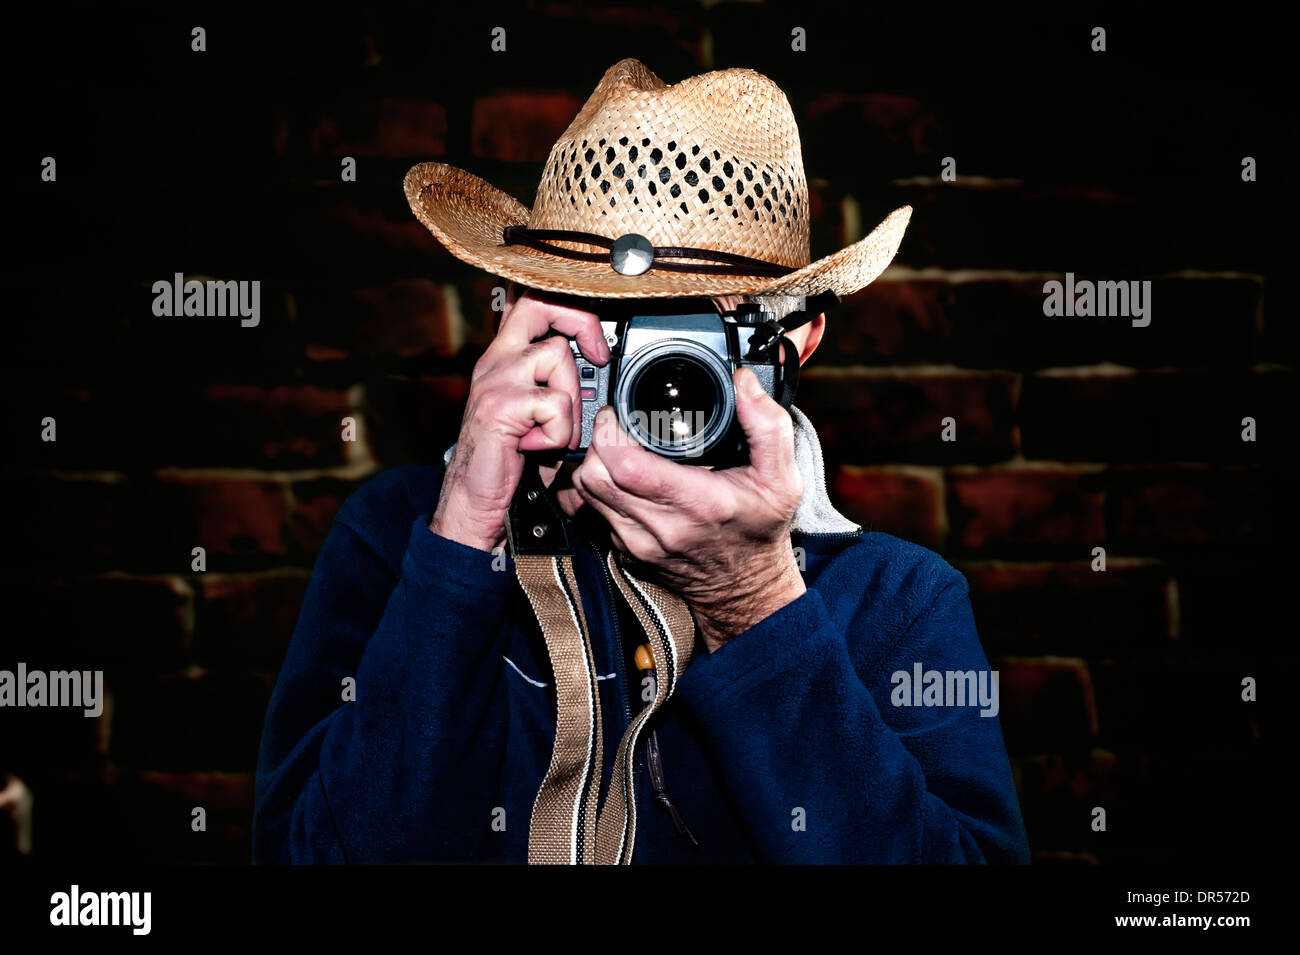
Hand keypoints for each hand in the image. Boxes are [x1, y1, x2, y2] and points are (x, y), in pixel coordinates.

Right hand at [430, 290, 609, 551]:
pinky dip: (560, 432)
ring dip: (572, 399)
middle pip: (540, 304)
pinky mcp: (499, 406)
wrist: (473, 502)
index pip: (529, 303)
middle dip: (580, 323)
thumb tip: (601, 372)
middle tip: (597, 355)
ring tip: (557, 432)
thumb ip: (560, 388)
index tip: (594, 339)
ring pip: (557, 355)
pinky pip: (555, 404)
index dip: (567, 306)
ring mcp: (496, 380)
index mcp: (505, 358)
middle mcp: (497, 361)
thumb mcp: (537, 417)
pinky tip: (540, 447)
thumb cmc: (509, 463)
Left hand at [571, 367, 806, 651]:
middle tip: (614, 423)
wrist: (746, 588)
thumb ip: (767, 425)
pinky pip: (593, 512)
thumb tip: (744, 383)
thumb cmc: (760, 531)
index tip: (619, 412)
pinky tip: (618, 473)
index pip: (625, 466)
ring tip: (613, 443)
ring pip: (586, 494)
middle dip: (596, 441)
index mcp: (697, 504)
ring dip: (592, 463)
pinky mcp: (626, 551)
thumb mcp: (782, 478)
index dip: (611, 432)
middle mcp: (660, 527)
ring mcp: (638, 543)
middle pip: (594, 477)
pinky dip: (598, 488)